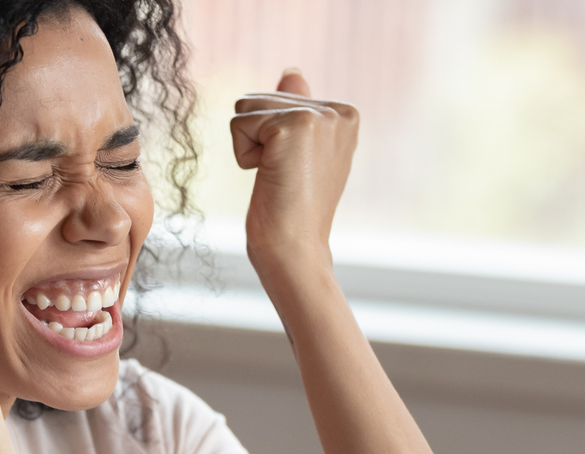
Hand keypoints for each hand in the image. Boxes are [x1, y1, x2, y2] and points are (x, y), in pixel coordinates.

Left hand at [231, 69, 358, 266]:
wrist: (296, 250)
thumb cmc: (293, 210)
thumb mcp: (299, 153)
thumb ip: (297, 108)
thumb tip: (292, 71)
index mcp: (345, 114)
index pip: (278, 98)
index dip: (272, 137)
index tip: (295, 170)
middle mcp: (338, 110)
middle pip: (261, 97)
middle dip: (259, 138)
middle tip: (284, 176)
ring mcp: (319, 117)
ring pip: (247, 105)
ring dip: (250, 145)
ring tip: (278, 176)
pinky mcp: (293, 127)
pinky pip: (239, 124)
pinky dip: (244, 155)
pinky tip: (270, 177)